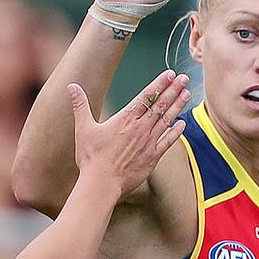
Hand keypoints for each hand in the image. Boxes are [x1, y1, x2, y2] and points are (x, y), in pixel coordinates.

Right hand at [70, 70, 189, 195]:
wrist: (101, 183)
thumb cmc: (91, 157)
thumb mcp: (83, 128)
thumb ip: (80, 106)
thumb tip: (71, 86)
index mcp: (125, 119)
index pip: (146, 96)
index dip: (159, 84)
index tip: (169, 74)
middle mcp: (140, 128)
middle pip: (160, 105)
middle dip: (173, 90)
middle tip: (184, 78)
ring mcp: (148, 142)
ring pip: (167, 120)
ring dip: (178, 106)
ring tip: (187, 93)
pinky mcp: (152, 157)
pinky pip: (168, 141)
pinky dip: (176, 132)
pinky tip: (182, 123)